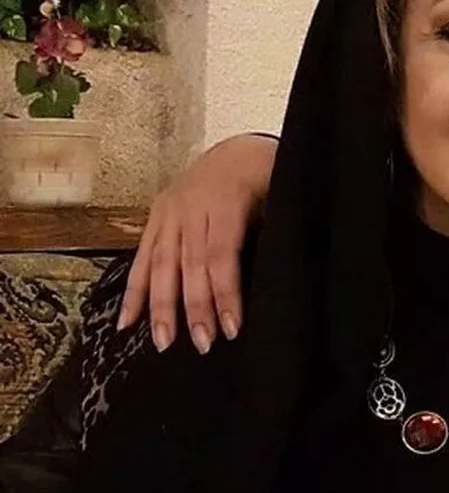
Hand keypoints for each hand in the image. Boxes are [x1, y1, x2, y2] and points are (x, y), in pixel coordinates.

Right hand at [118, 134, 278, 352]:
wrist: (239, 148)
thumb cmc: (267, 179)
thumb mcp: (277, 196)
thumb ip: (271, 232)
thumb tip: (276, 281)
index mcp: (226, 200)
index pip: (221, 254)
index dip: (225, 293)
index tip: (232, 327)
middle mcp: (191, 206)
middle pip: (190, 264)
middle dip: (194, 308)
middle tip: (202, 343)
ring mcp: (170, 212)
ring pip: (162, 263)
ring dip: (161, 306)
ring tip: (164, 342)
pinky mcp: (156, 217)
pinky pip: (142, 257)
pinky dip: (134, 290)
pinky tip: (127, 321)